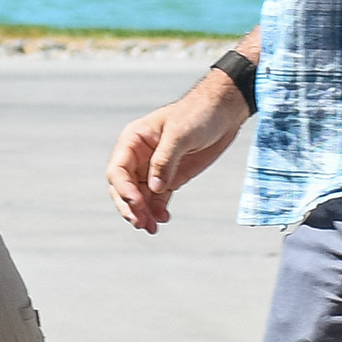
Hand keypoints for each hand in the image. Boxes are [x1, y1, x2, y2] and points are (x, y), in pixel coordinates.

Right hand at [109, 71, 251, 232]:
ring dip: (143, 213)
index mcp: (133, 141)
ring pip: (141, 195)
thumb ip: (164, 161)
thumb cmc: (198, 114)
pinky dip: (158, 210)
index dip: (123, 188)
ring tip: (151, 229)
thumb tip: (154, 188)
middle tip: (140, 223)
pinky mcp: (171, 177)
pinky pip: (159, 197)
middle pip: (124, 186)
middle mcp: (139, 156)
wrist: (223, 112)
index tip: (136, 203)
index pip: (118, 169)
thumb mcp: (180, 134)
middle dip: (130, 206)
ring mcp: (154, 168)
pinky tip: (163, 219)